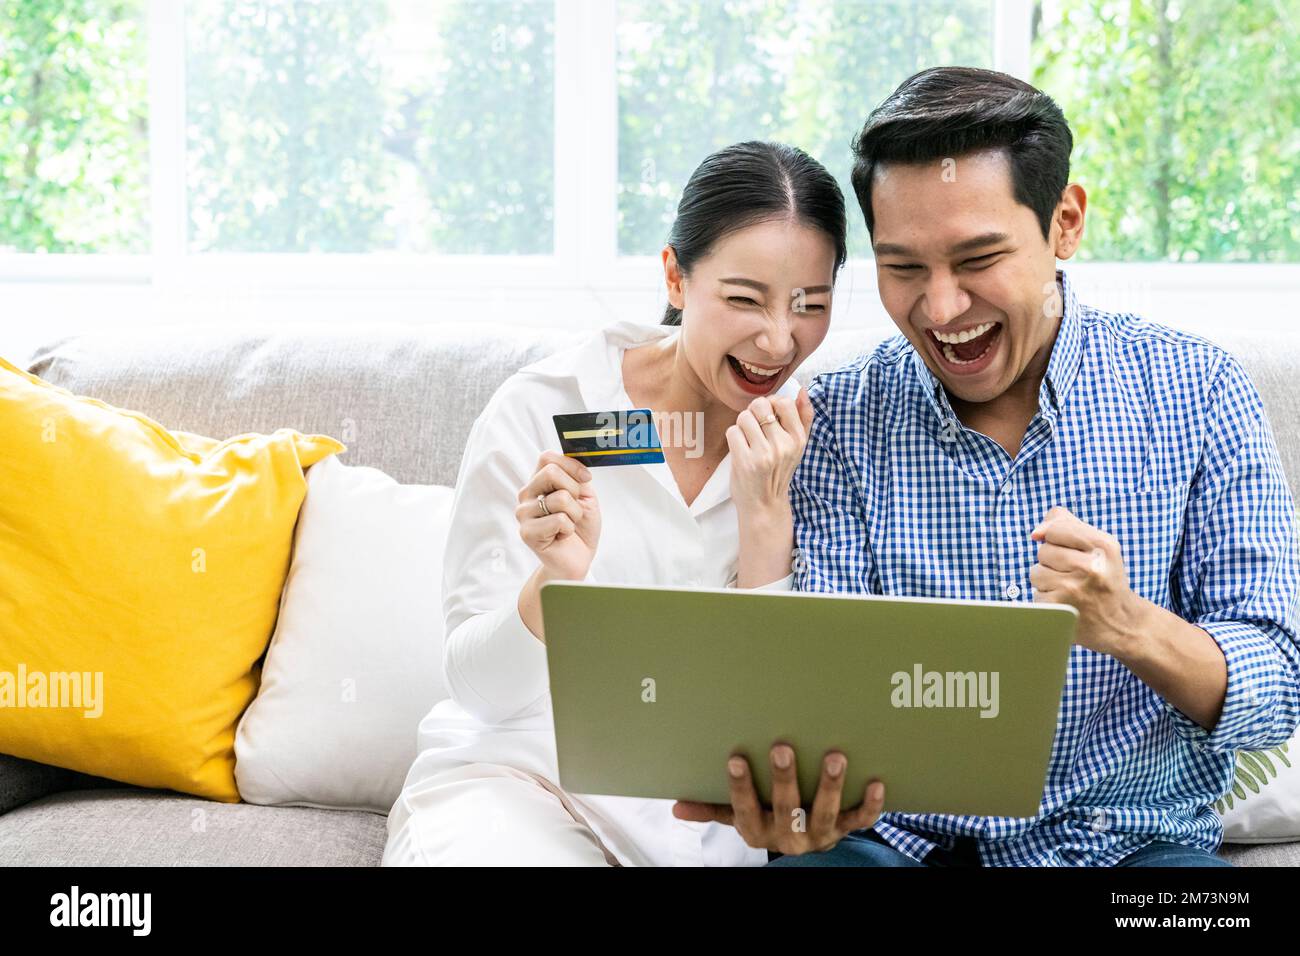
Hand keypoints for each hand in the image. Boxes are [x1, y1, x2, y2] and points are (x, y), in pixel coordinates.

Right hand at [514, 451, 600, 581]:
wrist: (577, 559)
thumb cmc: (580, 529)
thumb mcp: (585, 497)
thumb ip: (578, 478)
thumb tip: (578, 461)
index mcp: (538, 482)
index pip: (547, 457)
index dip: (570, 465)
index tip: (585, 479)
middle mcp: (527, 494)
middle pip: (551, 472)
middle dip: (574, 491)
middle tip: (574, 509)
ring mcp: (524, 513)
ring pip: (560, 498)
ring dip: (575, 514)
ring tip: (569, 525)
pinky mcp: (527, 532)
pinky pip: (559, 520)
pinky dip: (569, 529)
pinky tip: (562, 536)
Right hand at [672, 743, 884, 855]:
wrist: (804, 846)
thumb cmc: (766, 818)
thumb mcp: (737, 816)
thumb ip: (710, 808)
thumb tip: (675, 807)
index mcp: (757, 830)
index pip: (744, 810)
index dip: (740, 786)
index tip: (735, 758)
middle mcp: (787, 836)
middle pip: (786, 809)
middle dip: (784, 779)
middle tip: (783, 748)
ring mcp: (819, 834)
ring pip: (824, 814)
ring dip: (829, 786)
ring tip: (834, 757)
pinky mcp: (844, 830)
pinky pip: (860, 821)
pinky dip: (870, 805)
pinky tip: (876, 782)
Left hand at [727, 387, 813, 519]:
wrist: (764, 505)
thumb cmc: (778, 472)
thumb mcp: (797, 446)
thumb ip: (803, 418)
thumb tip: (803, 391)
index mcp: (798, 439)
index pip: (783, 402)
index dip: (770, 404)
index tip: (767, 417)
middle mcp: (783, 445)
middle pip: (759, 406)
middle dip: (752, 413)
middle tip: (753, 428)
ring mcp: (764, 454)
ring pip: (744, 417)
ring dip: (741, 426)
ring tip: (747, 441)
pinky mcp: (745, 461)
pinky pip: (732, 431)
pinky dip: (733, 439)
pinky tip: (740, 450)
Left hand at [1029, 505, 1146, 655]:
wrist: (1122, 623)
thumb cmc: (1104, 578)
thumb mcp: (1099, 545)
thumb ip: (1067, 525)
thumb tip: (1036, 533)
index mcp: (1103, 546)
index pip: (1056, 529)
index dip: (1057, 540)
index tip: (1072, 552)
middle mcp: (1090, 567)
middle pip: (1043, 551)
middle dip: (1053, 562)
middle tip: (1076, 575)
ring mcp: (1073, 589)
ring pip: (1036, 572)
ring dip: (1047, 581)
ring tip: (1070, 589)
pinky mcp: (1059, 608)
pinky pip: (1036, 594)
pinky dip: (1047, 599)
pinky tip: (1066, 604)